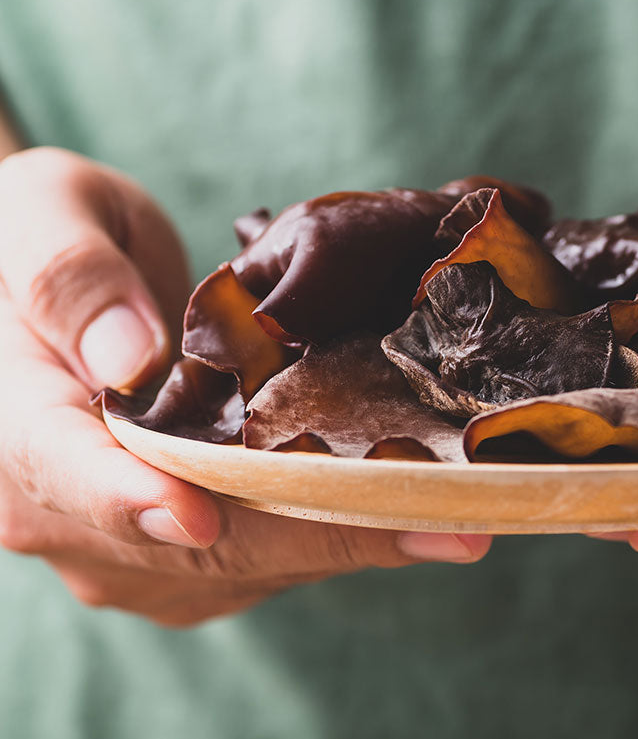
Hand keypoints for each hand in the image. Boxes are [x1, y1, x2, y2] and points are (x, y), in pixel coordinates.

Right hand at [0, 148, 490, 625]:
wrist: (47, 292)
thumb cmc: (36, 239)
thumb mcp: (38, 215)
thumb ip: (68, 278)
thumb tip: (131, 356)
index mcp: (17, 429)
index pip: (73, 476)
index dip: (143, 500)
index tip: (207, 514)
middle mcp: (64, 513)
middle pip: (195, 544)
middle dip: (322, 534)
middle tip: (444, 526)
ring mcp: (130, 541)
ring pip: (247, 560)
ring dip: (351, 536)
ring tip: (456, 514)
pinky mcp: (186, 545)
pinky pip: (268, 551)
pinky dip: (342, 525)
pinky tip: (418, 501)